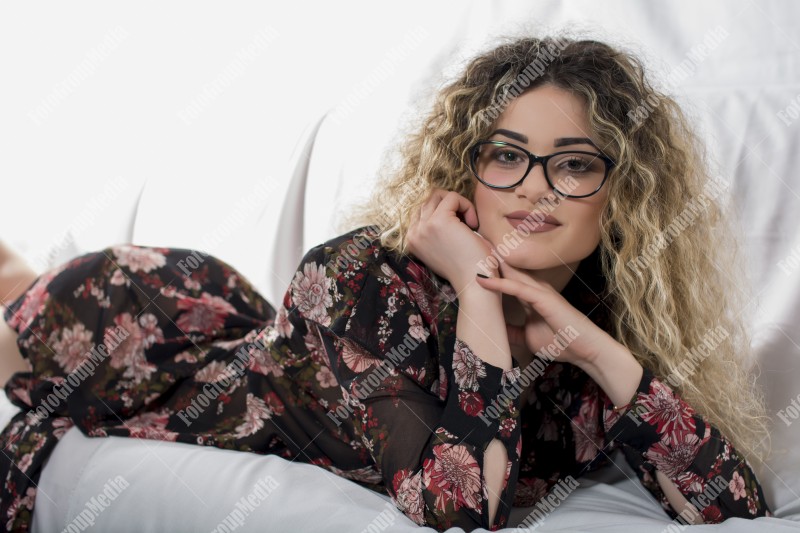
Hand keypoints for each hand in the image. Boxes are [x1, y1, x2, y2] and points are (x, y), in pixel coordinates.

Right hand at [406, 188, 497, 291]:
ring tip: (469, 224)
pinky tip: (474, 225)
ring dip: (457, 204)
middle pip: (428, 200)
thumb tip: (443, 205)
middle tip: (466, 225)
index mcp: (411, 240)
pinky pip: (452, 197)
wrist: (474, 282)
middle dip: (450, 206)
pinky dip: (467, 206)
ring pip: (438, 195)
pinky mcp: (439, 221)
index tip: (459, 230)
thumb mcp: (442, 247)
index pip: (422, 210)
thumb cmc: (465, 267)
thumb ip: (435, 230)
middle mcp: (413, 233)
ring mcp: (424, 226)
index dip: (444, 213)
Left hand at [475, 259, 616, 367]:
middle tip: (467, 242)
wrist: (586, 351)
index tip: (470, 258)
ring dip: (491, 264)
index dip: (490, 267)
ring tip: (471, 251)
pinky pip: (517, 288)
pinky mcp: (544, 300)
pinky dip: (499, 283)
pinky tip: (482, 279)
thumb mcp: (528, 337)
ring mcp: (540, 292)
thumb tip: (496, 329)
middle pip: (507, 268)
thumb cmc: (563, 342)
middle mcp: (535, 288)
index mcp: (531, 295)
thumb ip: (513, 331)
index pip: (507, 276)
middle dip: (488, 257)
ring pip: (511, 273)